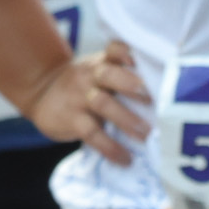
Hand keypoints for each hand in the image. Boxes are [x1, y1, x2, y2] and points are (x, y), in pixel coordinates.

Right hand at [20, 41, 150, 165]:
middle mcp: (90, 76)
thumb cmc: (84, 83)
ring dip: (126, 119)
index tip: (141, 58)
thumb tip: (167, 92)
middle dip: (130, 84)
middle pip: (109, 74)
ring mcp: (79, 97)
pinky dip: (110, 147)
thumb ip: (123, 74)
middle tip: (151, 97)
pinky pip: (91, 133)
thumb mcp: (98, 70)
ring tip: (146, 134)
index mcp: (102, 62)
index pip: (114, 49)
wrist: (41, 93)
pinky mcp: (71, 119)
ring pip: (102, 104)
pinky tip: (125, 159)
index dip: (126, 51)